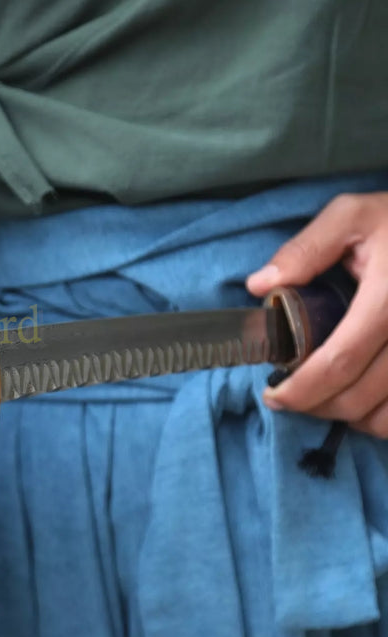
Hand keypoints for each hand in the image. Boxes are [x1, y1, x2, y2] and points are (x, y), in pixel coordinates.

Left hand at [247, 192, 387, 437]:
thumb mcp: (352, 216)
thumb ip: (306, 249)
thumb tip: (261, 286)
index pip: (339, 361)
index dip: (301, 389)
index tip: (274, 396)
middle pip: (361, 396)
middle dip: (317, 406)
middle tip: (290, 399)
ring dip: (351, 417)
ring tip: (323, 401)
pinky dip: (383, 420)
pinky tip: (364, 404)